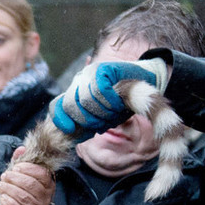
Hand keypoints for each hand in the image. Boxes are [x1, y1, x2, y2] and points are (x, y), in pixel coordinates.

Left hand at [0, 147, 54, 204]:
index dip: (28, 169)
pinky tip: (2, 198)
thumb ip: (21, 161)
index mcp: (47, 184)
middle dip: (15, 179)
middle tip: (4, 176)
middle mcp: (46, 197)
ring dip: (9, 189)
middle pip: (32, 185)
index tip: (15, 167)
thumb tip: (22, 149)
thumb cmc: (18, 189)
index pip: (42, 174)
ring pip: (25, 198)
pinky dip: (10, 204)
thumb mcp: (20, 174)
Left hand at [49, 57, 168, 133]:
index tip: (70, 130)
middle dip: (89, 120)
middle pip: (71, 106)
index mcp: (76, 93)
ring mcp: (89, 73)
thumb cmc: (124, 102)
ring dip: (103, 111)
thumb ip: (88, 124)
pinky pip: (100, 91)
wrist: (146, 80)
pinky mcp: (102, 68)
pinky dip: (109, 100)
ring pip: (85, 100)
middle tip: (105, 120)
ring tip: (115, 108)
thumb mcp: (104, 117)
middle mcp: (79, 81)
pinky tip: (118, 100)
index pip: (57, 107)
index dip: (61, 121)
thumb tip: (73, 136)